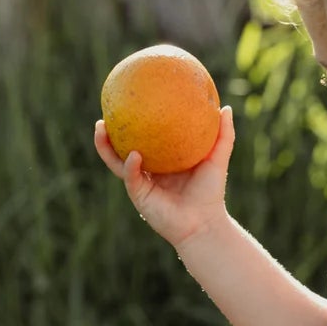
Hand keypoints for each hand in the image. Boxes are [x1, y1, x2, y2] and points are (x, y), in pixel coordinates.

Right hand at [93, 106, 235, 249]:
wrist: (205, 223)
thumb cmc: (211, 192)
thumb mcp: (217, 159)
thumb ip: (223, 135)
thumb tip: (226, 108)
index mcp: (162, 161)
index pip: (143, 138)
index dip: (133, 123)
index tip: (127, 102)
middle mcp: (148, 171)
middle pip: (122, 147)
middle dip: (109, 131)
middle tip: (104, 111)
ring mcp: (141, 183)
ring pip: (117, 162)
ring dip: (105, 146)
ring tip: (100, 127)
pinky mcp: (139, 196)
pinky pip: (131, 177)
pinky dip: (130, 165)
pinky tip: (134, 154)